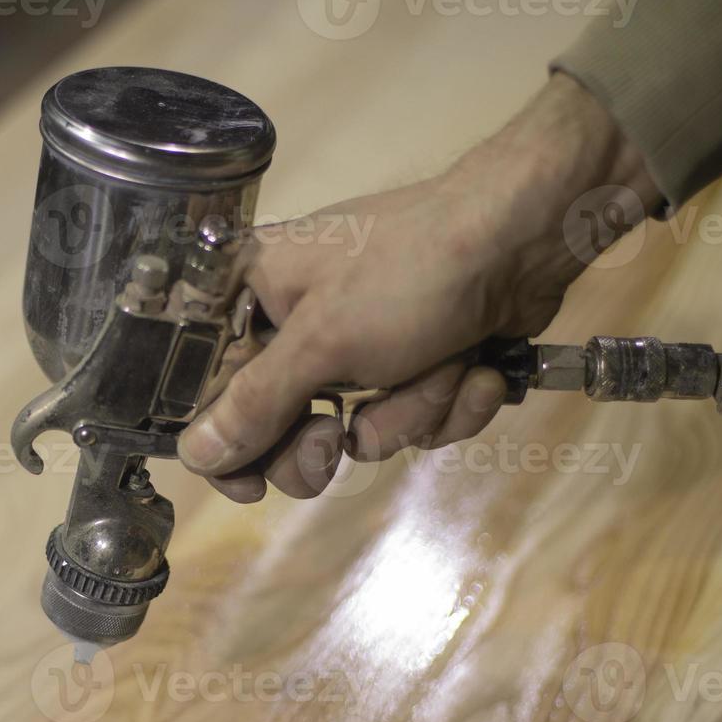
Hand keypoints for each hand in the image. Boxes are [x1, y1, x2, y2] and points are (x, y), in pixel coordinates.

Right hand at [178, 74, 660, 502]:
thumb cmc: (410, 272)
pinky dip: (450, 403)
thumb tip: (193, 455)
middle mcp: (300, 325)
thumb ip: (256, 404)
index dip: (225, 445)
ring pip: (361, 432)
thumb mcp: (323, 342)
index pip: (208, 389)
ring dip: (409, 412)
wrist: (528, 237)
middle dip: (330, 439)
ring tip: (439, 365)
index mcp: (254, 298)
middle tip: (338, 435)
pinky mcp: (418, 364)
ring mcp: (362, 348)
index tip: (248, 485)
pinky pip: (415, 420)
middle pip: (283, 428)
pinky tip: (474, 368)